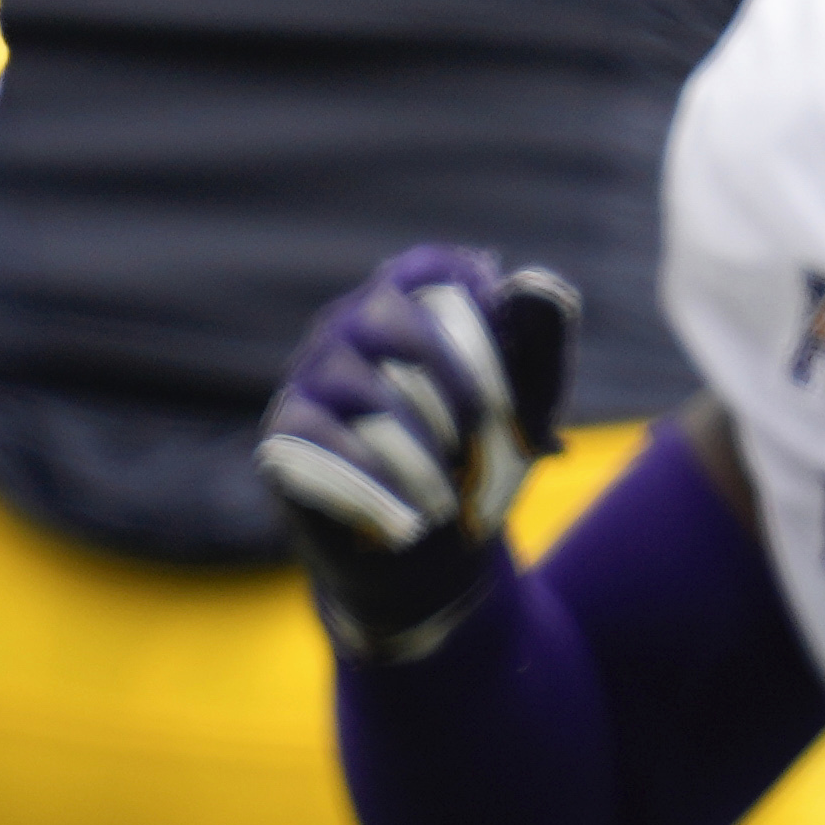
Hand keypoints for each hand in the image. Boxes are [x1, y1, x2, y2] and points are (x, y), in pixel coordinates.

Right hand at [258, 247, 580, 661]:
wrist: (431, 552)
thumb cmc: (480, 460)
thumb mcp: (529, 404)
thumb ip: (539, 338)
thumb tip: (530, 280)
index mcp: (409, 302)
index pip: (433, 272)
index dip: (477, 316)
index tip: (509, 382)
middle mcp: (349, 326)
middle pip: (390, 317)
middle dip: (452, 380)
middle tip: (485, 437)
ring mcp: (310, 378)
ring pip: (362, 389)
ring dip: (419, 452)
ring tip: (447, 502)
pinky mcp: (284, 436)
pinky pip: (322, 445)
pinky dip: (374, 488)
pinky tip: (408, 523)